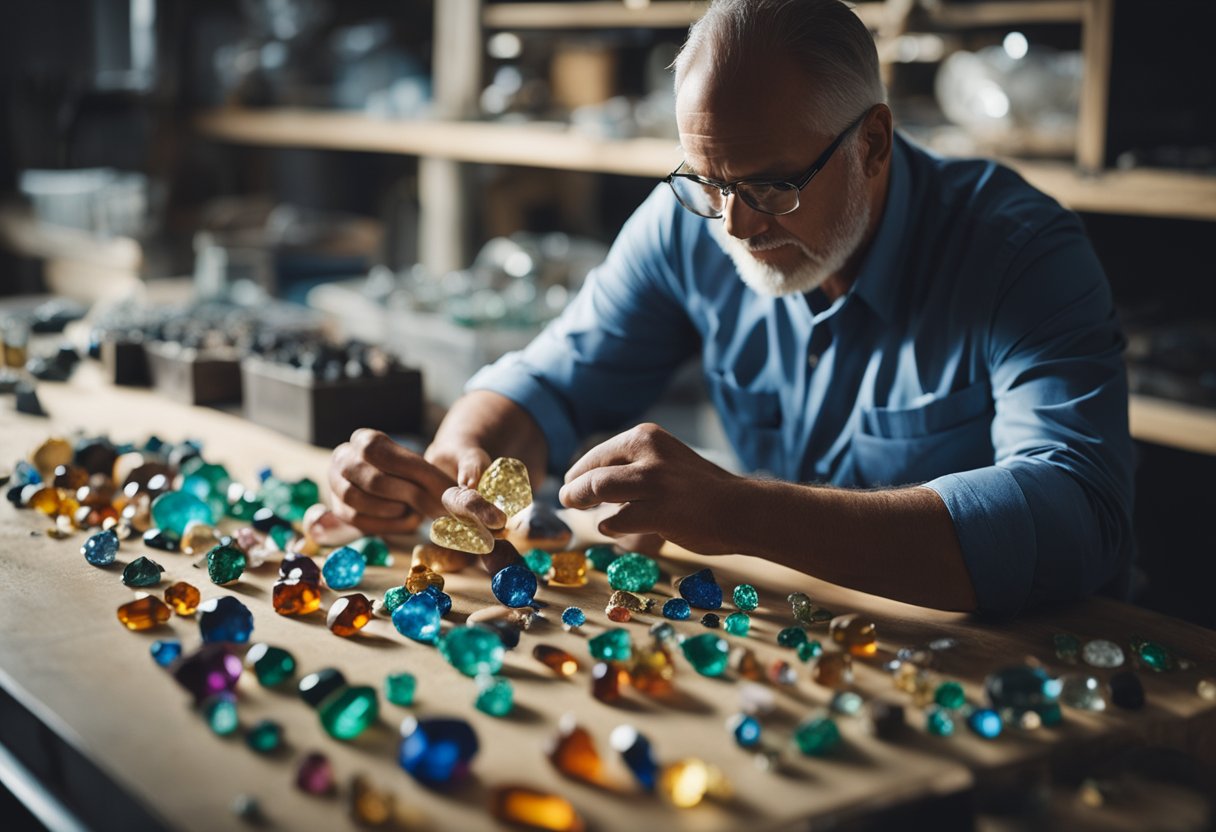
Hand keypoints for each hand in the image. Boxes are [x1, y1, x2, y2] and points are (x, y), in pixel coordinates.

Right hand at [328, 429, 453, 534]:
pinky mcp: (338, 509)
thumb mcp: (447, 459)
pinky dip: (387, 524)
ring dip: (395, 511)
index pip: (385, 453)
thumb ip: (465, 467)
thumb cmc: (424, 470)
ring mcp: (335, 484)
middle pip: (375, 481)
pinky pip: (358, 522)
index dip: (416, 474)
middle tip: (437, 509)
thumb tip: (470, 485)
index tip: (448, 492)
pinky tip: (408, 520)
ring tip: (417, 511)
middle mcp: (343, 457)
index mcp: (365, 439)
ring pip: (361, 502)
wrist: (399, 482)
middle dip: (410, 497)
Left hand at [558, 423, 743, 554]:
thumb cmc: (701, 489)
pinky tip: (612, 528)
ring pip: (600, 491)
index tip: (571, 483)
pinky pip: (618, 521)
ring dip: (582, 502)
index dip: (578, 472)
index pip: (598, 455)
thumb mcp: (666, 460)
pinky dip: (610, 526)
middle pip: (593, 474)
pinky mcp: (661, 510)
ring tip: (577, 510)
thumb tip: (591, 481)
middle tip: (566, 499)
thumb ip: (634, 465)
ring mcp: (655, 481)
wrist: (742, 509)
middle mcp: (649, 452)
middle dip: (574, 490)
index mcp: (647, 437)